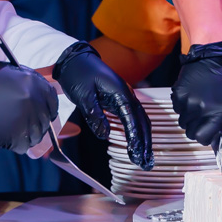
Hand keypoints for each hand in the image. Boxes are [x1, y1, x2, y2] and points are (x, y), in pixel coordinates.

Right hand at [0, 61, 58, 154]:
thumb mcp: (7, 71)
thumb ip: (25, 79)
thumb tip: (36, 89)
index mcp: (33, 84)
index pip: (52, 99)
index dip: (48, 106)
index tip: (42, 110)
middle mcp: (34, 102)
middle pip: (47, 118)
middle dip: (39, 121)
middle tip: (27, 123)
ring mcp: (26, 121)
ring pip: (38, 134)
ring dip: (30, 134)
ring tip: (18, 132)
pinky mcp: (15, 138)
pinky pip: (25, 146)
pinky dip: (20, 144)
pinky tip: (11, 139)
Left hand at [55, 42, 153, 168]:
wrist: (76, 60)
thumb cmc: (79, 74)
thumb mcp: (83, 96)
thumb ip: (95, 115)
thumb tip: (105, 135)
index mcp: (120, 93)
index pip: (132, 118)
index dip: (135, 137)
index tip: (136, 153)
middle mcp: (127, 94)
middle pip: (142, 120)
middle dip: (145, 142)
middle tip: (145, 162)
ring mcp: (126, 96)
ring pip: (141, 119)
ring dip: (144, 138)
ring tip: (145, 157)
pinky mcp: (121, 99)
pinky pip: (134, 116)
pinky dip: (138, 130)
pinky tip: (138, 142)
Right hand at [172, 39, 221, 146]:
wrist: (214, 57)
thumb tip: (219, 143)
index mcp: (218, 114)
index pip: (203, 139)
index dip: (206, 136)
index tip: (209, 131)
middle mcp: (200, 110)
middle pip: (190, 133)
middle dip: (197, 128)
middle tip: (204, 118)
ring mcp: (187, 101)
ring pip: (183, 121)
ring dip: (190, 117)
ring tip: (199, 104)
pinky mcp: (178, 93)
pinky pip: (177, 108)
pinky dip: (183, 106)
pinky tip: (193, 95)